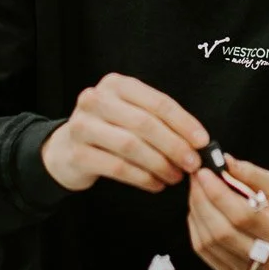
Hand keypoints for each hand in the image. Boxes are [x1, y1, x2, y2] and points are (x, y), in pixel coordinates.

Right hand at [40, 74, 207, 193]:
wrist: (66, 149)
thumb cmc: (109, 130)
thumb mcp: (130, 114)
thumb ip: (159, 121)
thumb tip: (198, 143)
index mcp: (116, 84)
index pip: (157, 102)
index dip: (184, 123)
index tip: (203, 142)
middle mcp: (96, 99)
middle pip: (145, 124)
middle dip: (175, 146)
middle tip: (193, 164)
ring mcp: (82, 125)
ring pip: (132, 146)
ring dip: (160, 164)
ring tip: (175, 177)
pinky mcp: (77, 153)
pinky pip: (118, 167)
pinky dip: (143, 178)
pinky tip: (156, 185)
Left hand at [187, 155, 268, 269]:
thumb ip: (252, 174)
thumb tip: (223, 161)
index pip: (241, 215)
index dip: (217, 193)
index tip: (204, 172)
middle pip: (221, 231)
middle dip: (202, 200)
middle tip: (196, 178)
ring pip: (209, 244)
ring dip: (197, 213)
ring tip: (197, 191)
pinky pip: (207, 254)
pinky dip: (198, 229)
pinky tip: (199, 211)